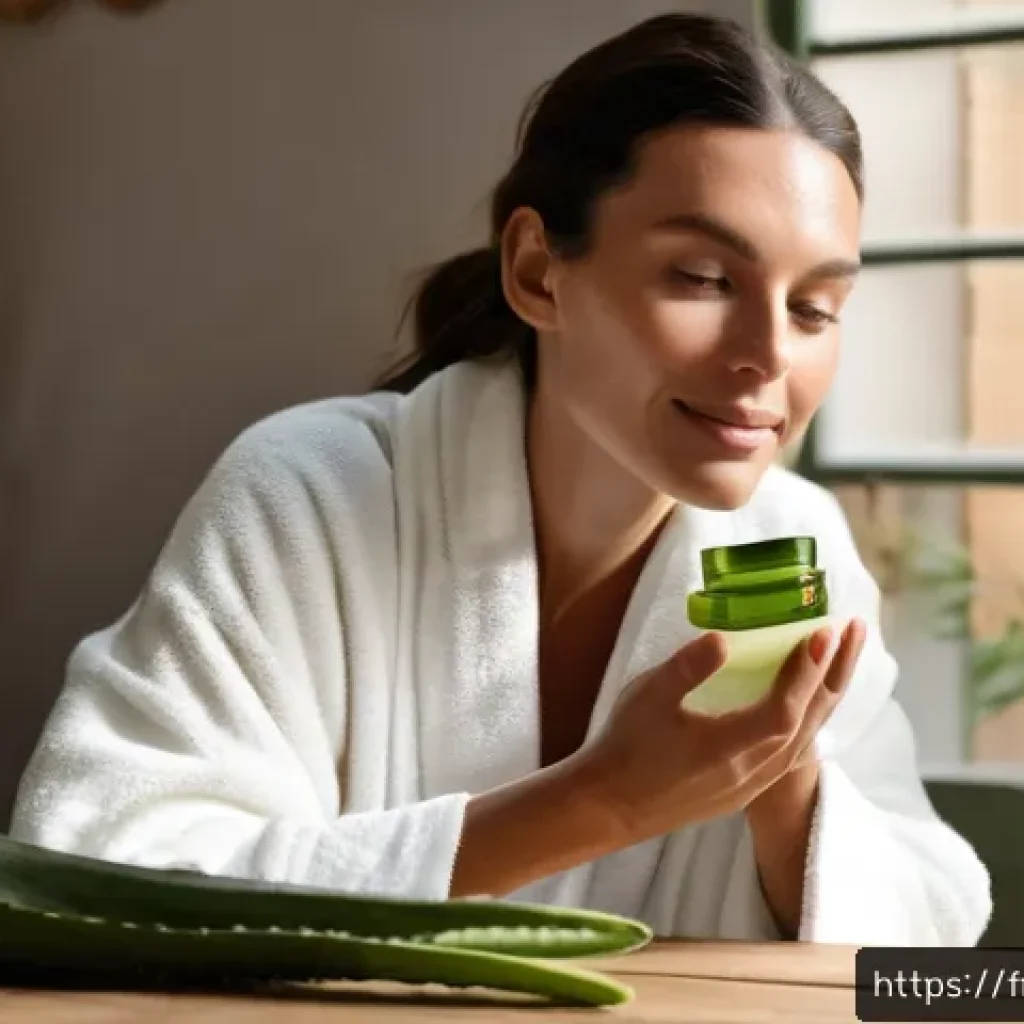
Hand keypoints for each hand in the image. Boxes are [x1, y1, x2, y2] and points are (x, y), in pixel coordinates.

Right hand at [577, 619, 866, 846]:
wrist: (607, 807)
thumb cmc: (625, 747)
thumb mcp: (649, 696)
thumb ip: (688, 667)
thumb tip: (723, 638)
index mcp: (731, 746)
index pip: (786, 705)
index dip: (809, 669)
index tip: (826, 631)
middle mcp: (752, 770)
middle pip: (809, 721)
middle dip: (834, 673)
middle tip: (854, 632)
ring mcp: (750, 785)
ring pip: (805, 741)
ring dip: (825, 699)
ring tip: (838, 663)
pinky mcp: (742, 793)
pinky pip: (792, 757)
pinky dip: (808, 726)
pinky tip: (809, 713)